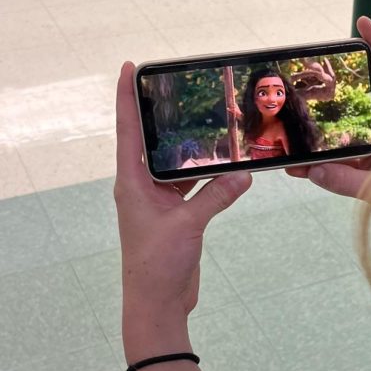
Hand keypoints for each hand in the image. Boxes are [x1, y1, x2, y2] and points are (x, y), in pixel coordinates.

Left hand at [114, 62, 250, 357]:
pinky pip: (192, 186)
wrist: (158, 304)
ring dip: (192, 148)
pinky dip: (208, 176)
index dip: (126, 96)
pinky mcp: (175, 215)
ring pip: (176, 164)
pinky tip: (227, 166)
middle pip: (152, 141)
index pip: (128, 129)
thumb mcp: (188, 224)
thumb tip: (243, 173)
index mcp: (131, 182)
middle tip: (180, 87)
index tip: (130, 66)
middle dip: (166, 115)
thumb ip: (216, 196)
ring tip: (212, 123)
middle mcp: (140, 186)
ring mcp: (157, 201)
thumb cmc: (158, 266)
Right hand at [286, 16, 370, 221]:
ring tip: (293, 132)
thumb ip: (348, 181)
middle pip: (363, 99)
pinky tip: (298, 168)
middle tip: (307, 80)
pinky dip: (319, 164)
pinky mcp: (369, 173)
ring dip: (320, 134)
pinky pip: (340, 162)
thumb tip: (313, 170)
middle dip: (334, 91)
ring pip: (346, 132)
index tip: (362, 22)